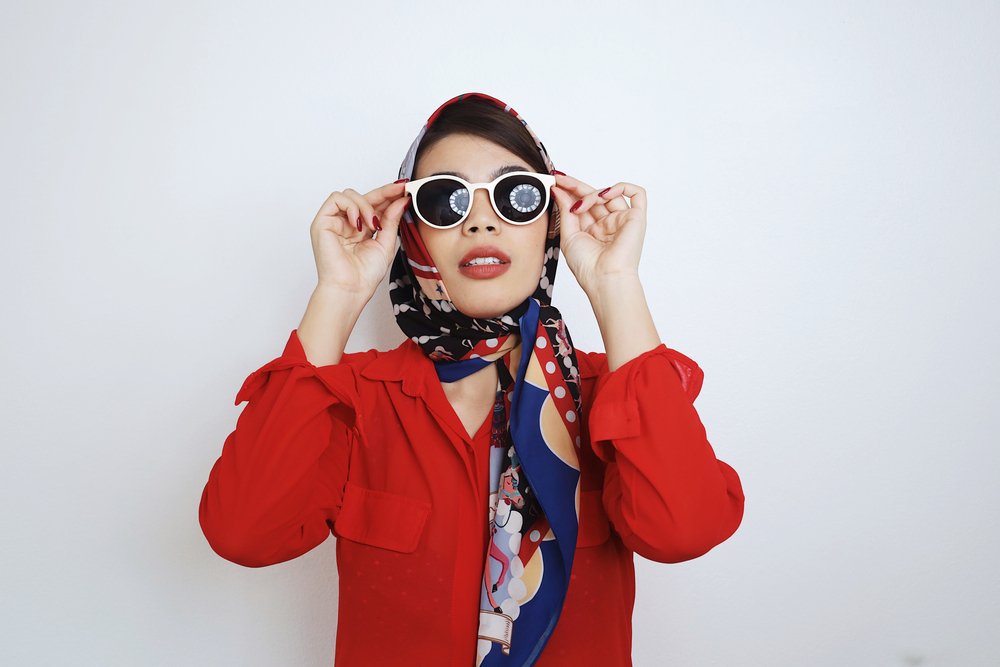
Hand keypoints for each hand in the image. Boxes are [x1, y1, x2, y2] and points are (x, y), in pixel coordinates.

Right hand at [309, 181, 409, 297]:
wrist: (351, 289)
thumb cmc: (364, 275)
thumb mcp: (385, 243)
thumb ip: (391, 220)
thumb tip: (400, 201)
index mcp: (362, 229)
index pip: (375, 205)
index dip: (388, 196)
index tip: (404, 190)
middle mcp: (347, 223)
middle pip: (364, 196)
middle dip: (383, 193)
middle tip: (399, 191)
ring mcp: (334, 222)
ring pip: (350, 194)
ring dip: (366, 206)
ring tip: (372, 225)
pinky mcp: (322, 222)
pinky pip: (336, 198)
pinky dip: (351, 206)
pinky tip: (358, 223)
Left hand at [550, 174, 646, 294]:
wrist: (603, 278)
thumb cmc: (587, 267)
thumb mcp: (569, 235)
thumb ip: (565, 211)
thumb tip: (559, 190)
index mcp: (592, 230)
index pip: (582, 203)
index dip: (570, 191)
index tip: (556, 182)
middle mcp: (607, 224)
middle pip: (594, 196)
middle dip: (575, 186)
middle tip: (561, 179)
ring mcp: (622, 220)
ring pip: (609, 194)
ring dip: (591, 194)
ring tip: (581, 205)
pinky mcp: (636, 219)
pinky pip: (637, 194)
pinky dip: (621, 188)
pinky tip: (605, 194)